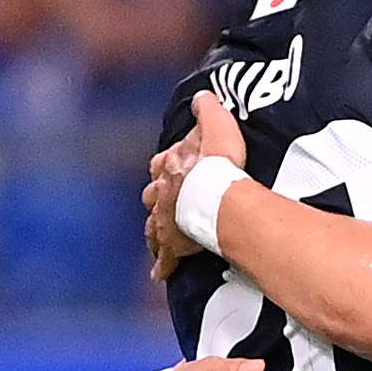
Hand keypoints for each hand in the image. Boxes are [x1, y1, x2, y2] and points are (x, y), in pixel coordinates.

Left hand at [140, 90, 250, 278]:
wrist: (217, 200)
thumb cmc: (219, 165)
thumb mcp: (218, 126)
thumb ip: (209, 111)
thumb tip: (204, 96)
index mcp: (171, 167)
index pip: (161, 165)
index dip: (165, 166)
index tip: (166, 168)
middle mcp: (162, 195)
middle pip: (152, 197)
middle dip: (157, 200)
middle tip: (165, 205)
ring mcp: (166, 222)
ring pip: (154, 229)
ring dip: (157, 233)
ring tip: (160, 240)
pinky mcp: (173, 247)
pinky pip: (165, 260)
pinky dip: (162, 266)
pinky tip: (159, 274)